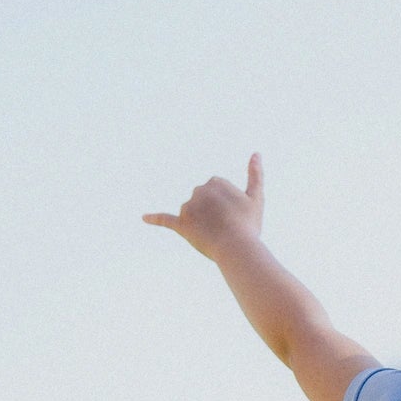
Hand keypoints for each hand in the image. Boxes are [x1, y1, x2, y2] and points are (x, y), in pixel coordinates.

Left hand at [143, 154, 264, 260]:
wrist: (237, 247)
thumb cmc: (248, 224)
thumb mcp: (256, 198)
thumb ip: (256, 175)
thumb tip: (256, 153)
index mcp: (215, 181)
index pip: (219, 195)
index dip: (228, 209)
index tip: (236, 217)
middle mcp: (198, 190)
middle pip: (204, 203)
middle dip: (214, 215)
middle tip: (228, 228)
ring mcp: (188, 207)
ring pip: (194, 215)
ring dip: (202, 225)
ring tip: (216, 236)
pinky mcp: (181, 224)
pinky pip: (166, 220)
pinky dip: (155, 219)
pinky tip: (144, 218)